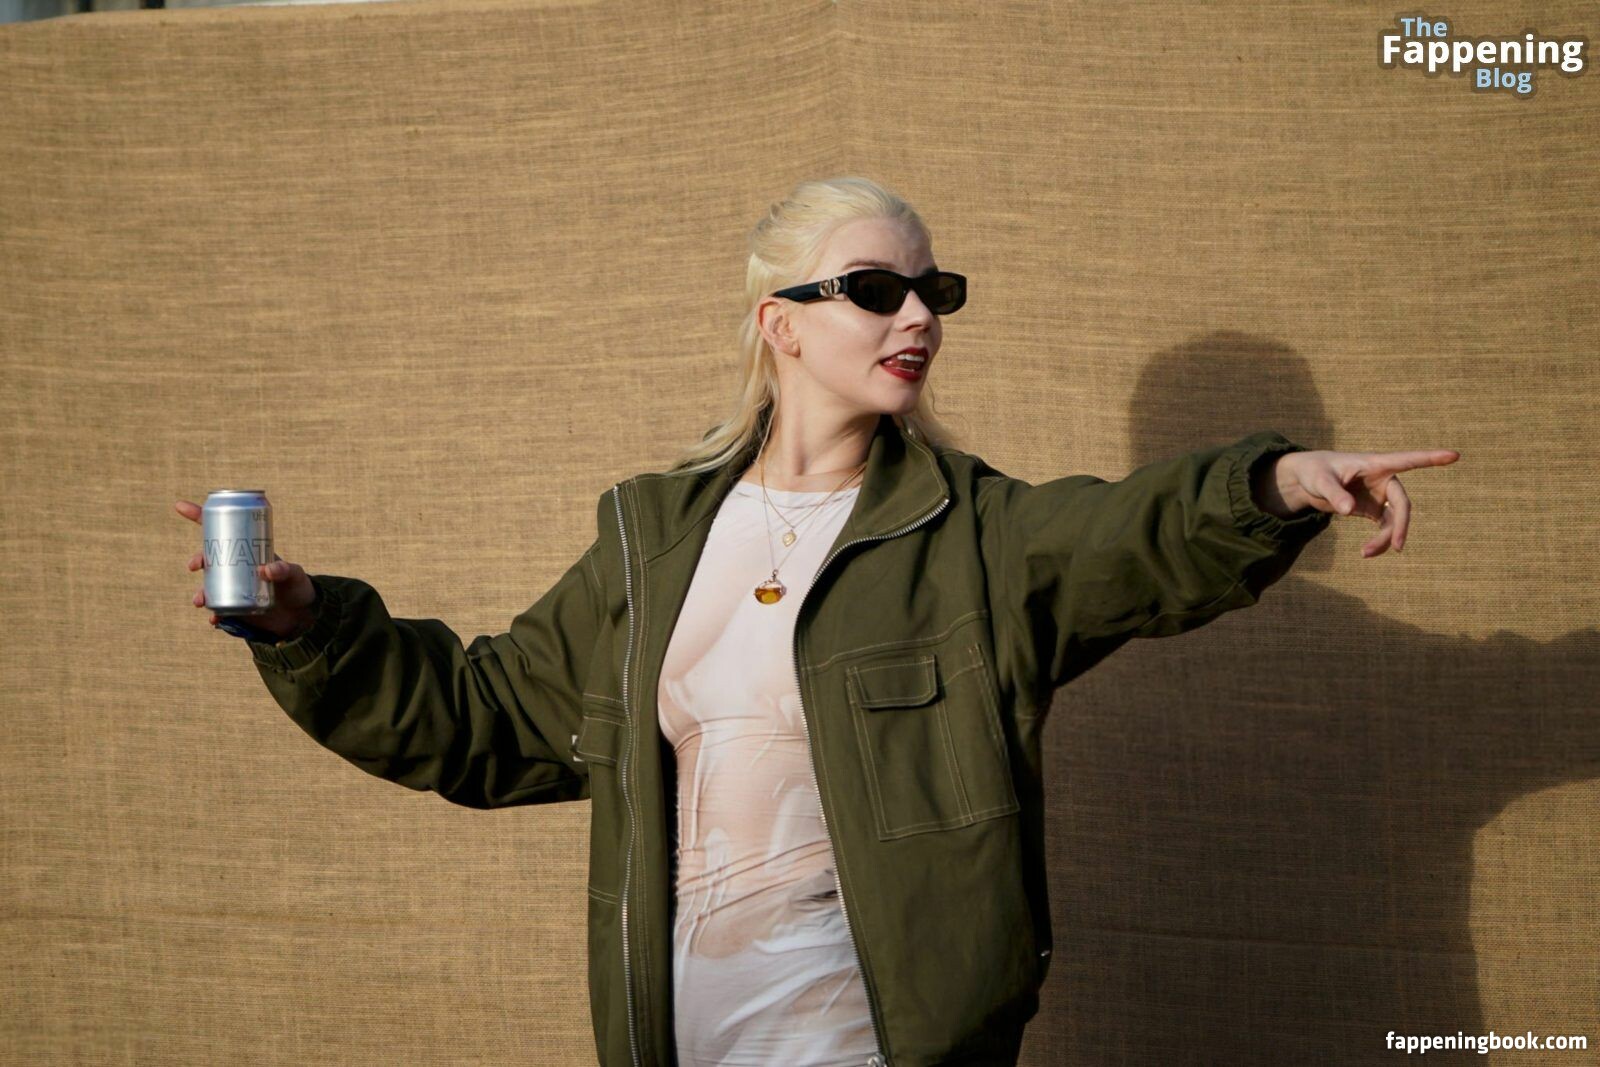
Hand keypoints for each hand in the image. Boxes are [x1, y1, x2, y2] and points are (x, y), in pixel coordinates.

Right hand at [175, 499, 318, 637]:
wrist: (301, 616)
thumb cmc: (297, 587)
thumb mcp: (294, 574)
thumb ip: (283, 570)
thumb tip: (265, 570)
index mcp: (247, 550)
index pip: (223, 528)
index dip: (200, 515)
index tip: (180, 506)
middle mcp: (236, 568)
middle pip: (209, 558)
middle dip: (197, 559)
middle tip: (195, 565)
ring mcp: (234, 588)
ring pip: (208, 587)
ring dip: (200, 593)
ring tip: (201, 601)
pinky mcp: (236, 608)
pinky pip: (218, 611)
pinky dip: (214, 616)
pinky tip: (214, 620)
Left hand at [1275, 449, 1460, 558]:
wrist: (1304, 481)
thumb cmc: (1313, 471)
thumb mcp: (1319, 481)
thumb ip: (1334, 493)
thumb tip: (1349, 510)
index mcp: (1375, 464)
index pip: (1407, 460)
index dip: (1430, 458)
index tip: (1455, 455)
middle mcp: (1383, 479)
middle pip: (1402, 503)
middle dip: (1401, 525)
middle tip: (1398, 546)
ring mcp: (1380, 495)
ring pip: (1394, 520)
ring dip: (1386, 538)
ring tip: (1366, 554)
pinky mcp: (1374, 508)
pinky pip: (1385, 526)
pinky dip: (1380, 540)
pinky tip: (1368, 552)